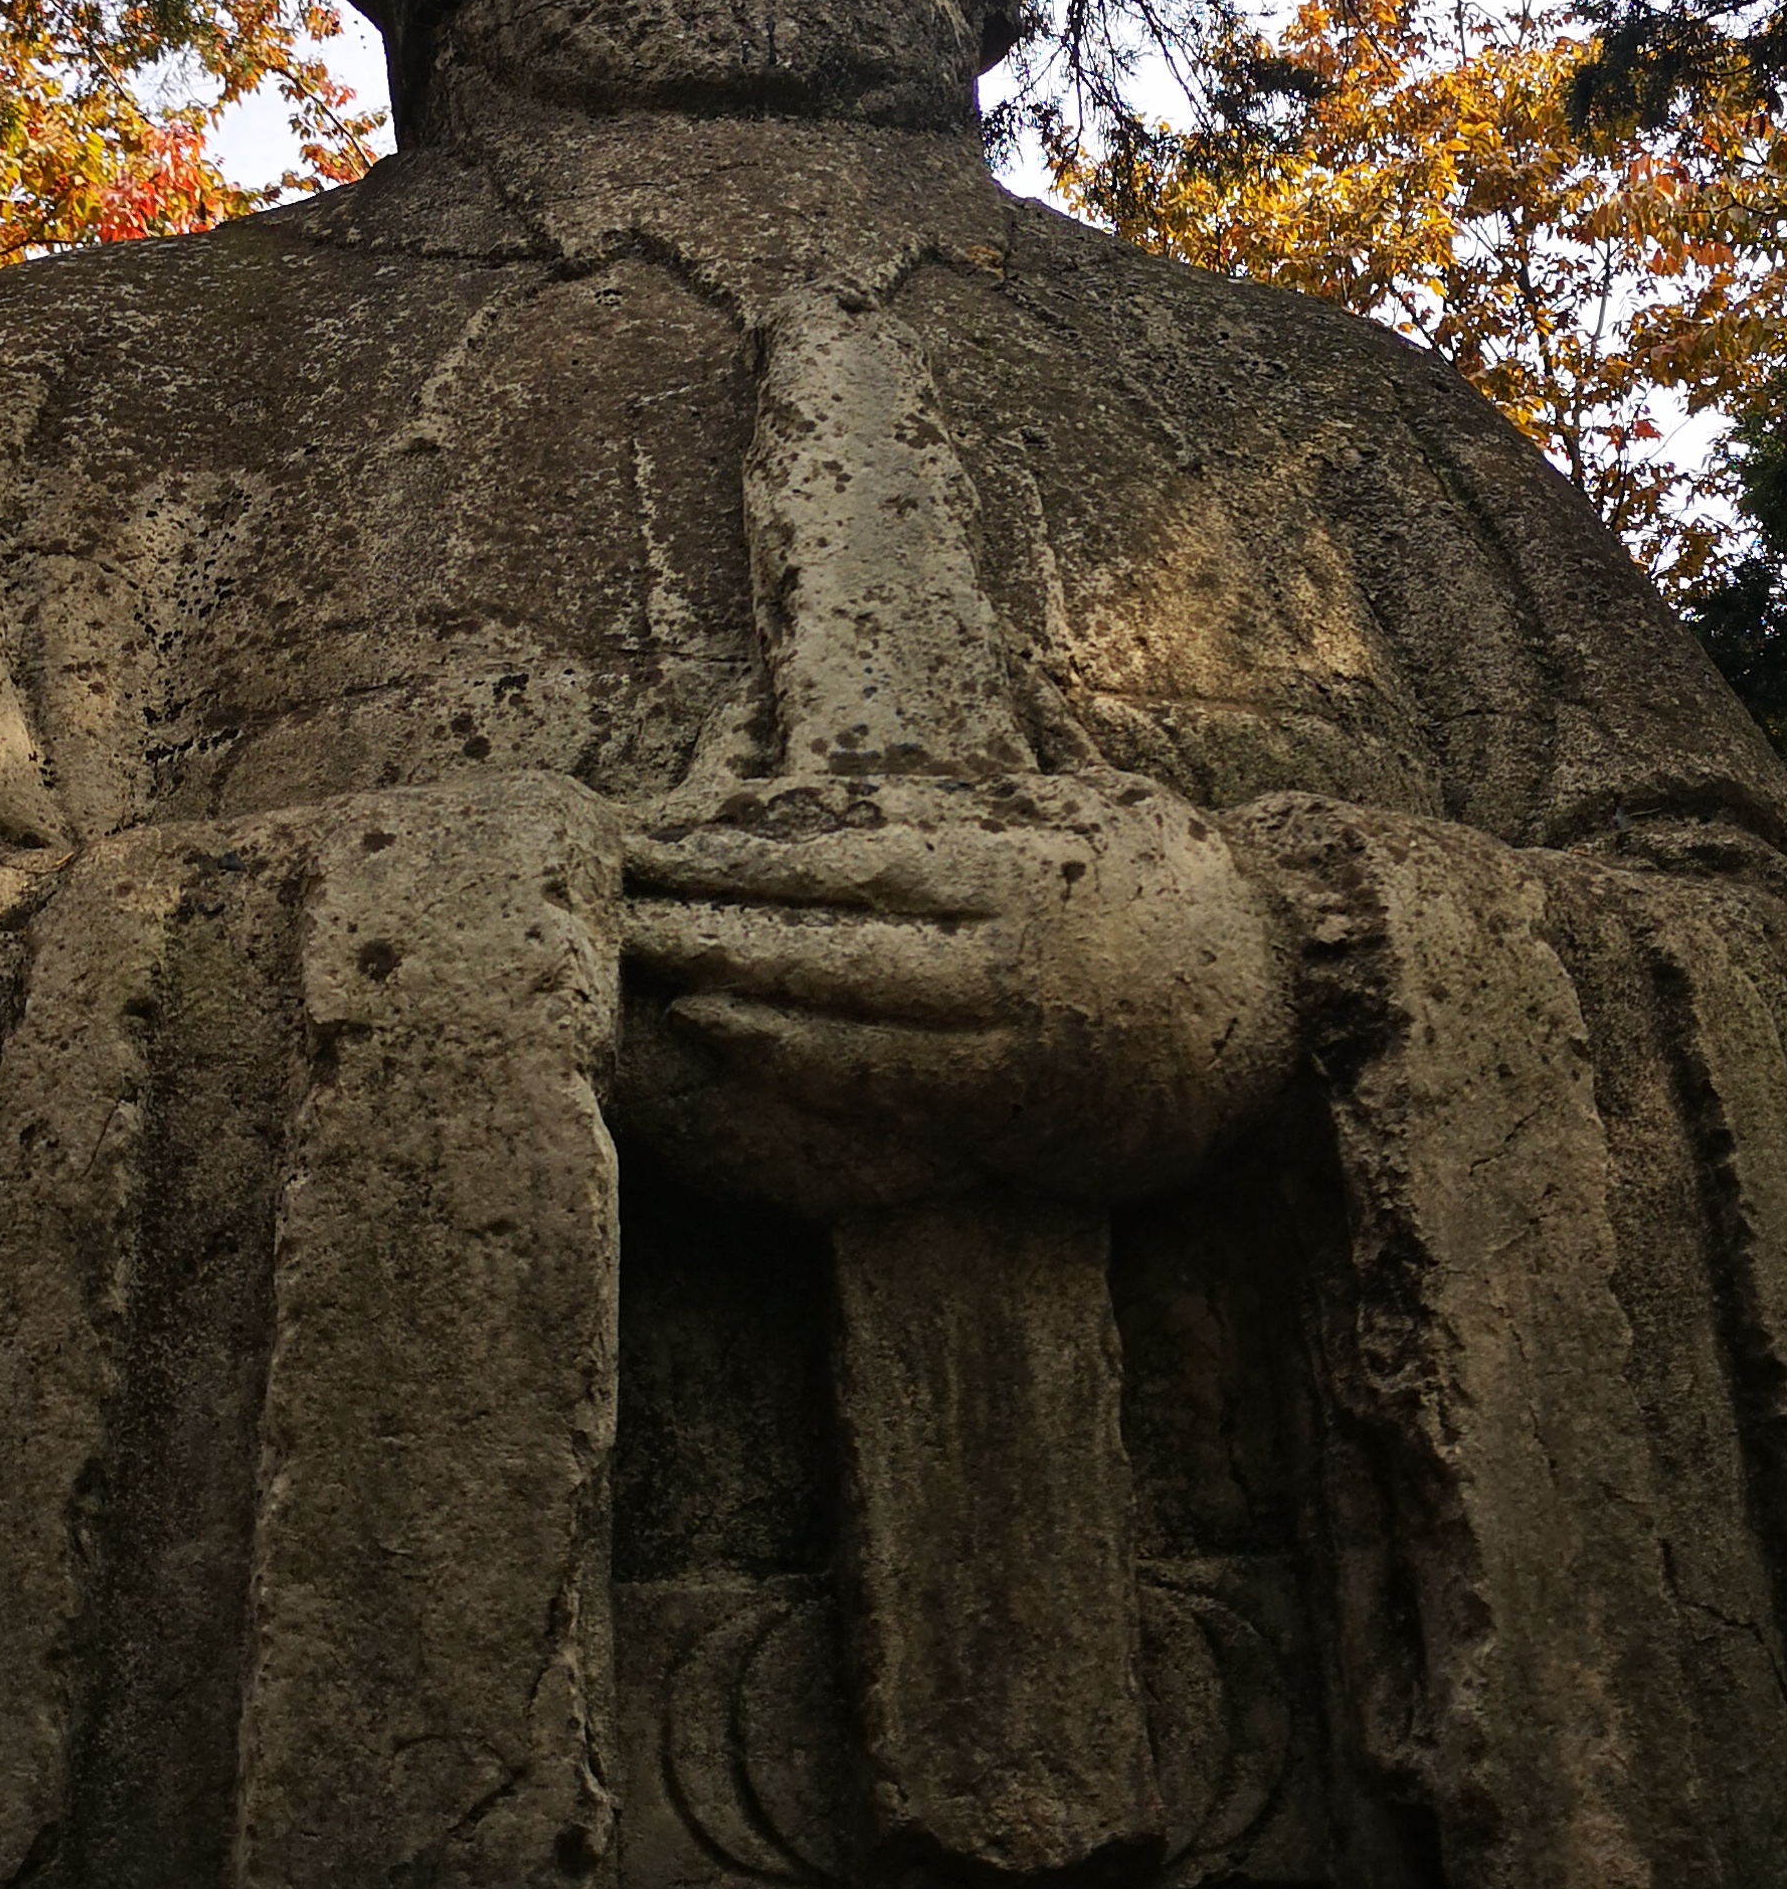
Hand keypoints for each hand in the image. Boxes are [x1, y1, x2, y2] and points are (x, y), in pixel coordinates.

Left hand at [617, 771, 1294, 1213]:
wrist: (1280, 1000)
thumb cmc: (1152, 880)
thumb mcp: (1069, 806)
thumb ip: (954, 805)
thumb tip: (825, 785)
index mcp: (1019, 862)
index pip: (847, 851)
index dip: (737, 847)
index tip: (652, 834)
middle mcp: (1007, 951)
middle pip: (825, 930)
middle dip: (706, 913)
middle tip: (608, 894)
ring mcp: (1005, 1036)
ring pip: (839, 1008)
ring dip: (724, 980)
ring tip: (634, 953)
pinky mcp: (1005, 1104)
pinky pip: (876, 1081)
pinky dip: (786, 1053)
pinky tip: (715, 1028)